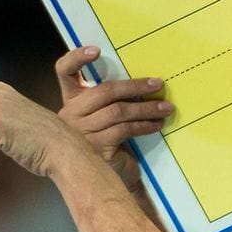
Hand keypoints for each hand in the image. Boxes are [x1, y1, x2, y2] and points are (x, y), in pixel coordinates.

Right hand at [54, 47, 173, 191]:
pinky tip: (157, 124)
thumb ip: (109, 100)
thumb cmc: (105, 144)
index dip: (77, 57)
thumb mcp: (101, 118)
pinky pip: (125, 130)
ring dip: (147, 108)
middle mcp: (71, 114)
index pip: (65, 71)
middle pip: (105, 91)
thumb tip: (143, 83)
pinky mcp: (96, 149)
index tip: (96, 50)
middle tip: (158, 85)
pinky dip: (145, 125)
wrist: (102, 181)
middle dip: (135, 86)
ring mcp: (81, 133)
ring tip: (166, 108)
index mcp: (71, 100)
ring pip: (119, 111)